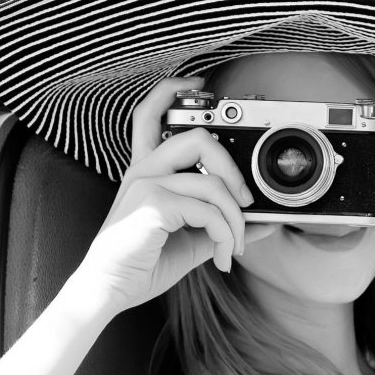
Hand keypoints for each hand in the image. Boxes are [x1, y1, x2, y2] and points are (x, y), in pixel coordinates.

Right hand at [70, 77, 267, 312]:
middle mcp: (143, 170)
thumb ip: (222, 226)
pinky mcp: (152, 205)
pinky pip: (208, 211)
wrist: (109, 289)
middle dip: (233, 169)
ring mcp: (146, 184)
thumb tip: (265, 222)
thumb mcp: (191, 240)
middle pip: (197, 138)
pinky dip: (225, 236)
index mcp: (146, 171)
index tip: (200, 85)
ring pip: (212, 181)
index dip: (172, 90)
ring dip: (236, 219)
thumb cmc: (142, 263)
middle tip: (246, 202)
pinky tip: (221, 257)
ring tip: (234, 246)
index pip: (151, 114)